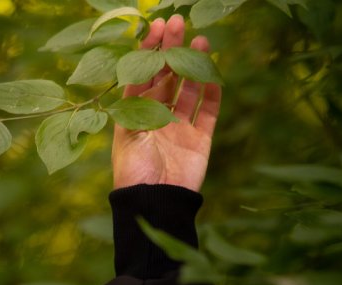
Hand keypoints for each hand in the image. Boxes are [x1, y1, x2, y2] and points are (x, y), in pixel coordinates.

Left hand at [112, 14, 221, 192]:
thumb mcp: (128, 132)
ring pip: (189, 91)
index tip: (156, 27)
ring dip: (193, 66)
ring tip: (200, 40)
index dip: (148, 52)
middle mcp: (157, 121)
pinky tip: (213, 71)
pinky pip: (208, 112)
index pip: (141, 78)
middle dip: (171, 51)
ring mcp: (179, 130)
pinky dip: (211, 92)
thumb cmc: (134, 170)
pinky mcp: (200, 141)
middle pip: (166, 79)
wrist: (155, 203)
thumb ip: (136, 100)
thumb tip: (141, 65)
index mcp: (134, 118)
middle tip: (178, 23)